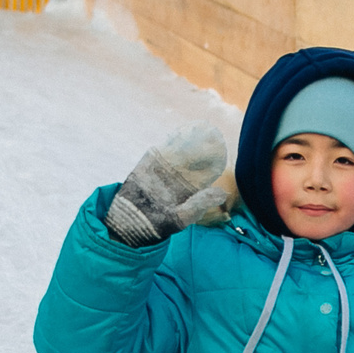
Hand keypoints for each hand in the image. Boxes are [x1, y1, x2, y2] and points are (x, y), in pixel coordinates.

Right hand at [104, 123, 230, 245]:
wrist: (130, 224)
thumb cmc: (158, 225)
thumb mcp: (182, 216)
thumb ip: (200, 203)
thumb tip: (223, 193)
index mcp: (189, 191)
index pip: (204, 174)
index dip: (212, 162)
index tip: (222, 149)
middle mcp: (177, 180)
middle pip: (193, 160)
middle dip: (202, 147)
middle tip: (213, 132)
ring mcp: (163, 172)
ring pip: (178, 153)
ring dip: (187, 141)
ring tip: (200, 127)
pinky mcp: (148, 167)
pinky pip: (161, 151)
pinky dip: (170, 142)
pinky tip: (179, 132)